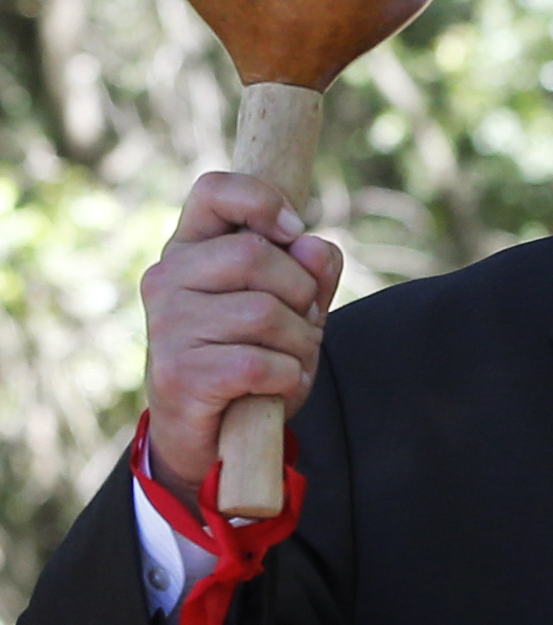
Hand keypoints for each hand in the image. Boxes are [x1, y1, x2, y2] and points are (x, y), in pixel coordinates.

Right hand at [141, 172, 342, 514]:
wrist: (209, 435)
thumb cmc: (251, 355)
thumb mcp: (293, 305)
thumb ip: (312, 270)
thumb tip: (313, 246)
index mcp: (190, 248)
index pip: (215, 190)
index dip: (262, 200)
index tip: (291, 230)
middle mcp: (167, 280)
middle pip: (256, 255)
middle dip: (301, 293)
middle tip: (301, 324)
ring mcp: (167, 327)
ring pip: (266, 313)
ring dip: (301, 345)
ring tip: (290, 362)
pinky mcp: (180, 375)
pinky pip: (262, 363)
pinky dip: (289, 379)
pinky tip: (277, 388)